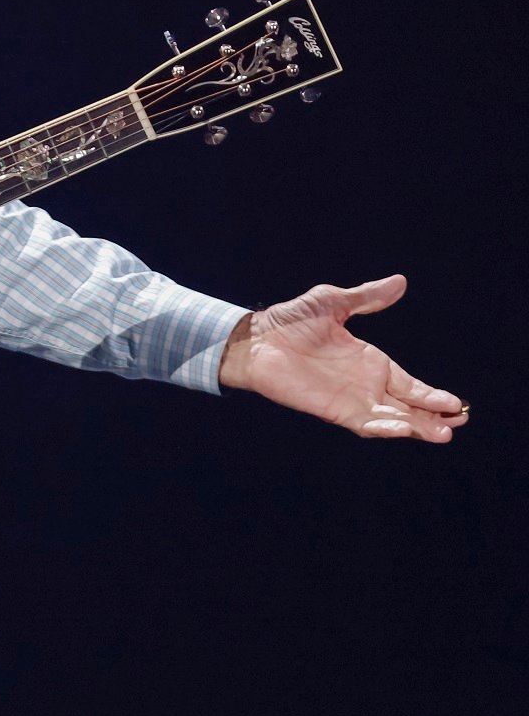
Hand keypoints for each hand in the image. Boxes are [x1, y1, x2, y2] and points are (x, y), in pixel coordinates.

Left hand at [218, 275, 466, 442]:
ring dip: (416, 427)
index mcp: (371, 362)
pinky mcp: (331, 409)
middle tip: (459, 420)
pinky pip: (363, 423)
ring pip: (392, 419)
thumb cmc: (290, 320)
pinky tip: (402, 429)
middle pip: (408, 406)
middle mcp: (365, 384)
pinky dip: (383, 427)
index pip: (411, 384)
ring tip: (444, 434)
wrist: (256, 338)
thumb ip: (366, 298)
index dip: (433, 395)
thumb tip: (400, 281)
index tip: (456, 403)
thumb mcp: (333, 302)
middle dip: (434, 416)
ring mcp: (350, 399)